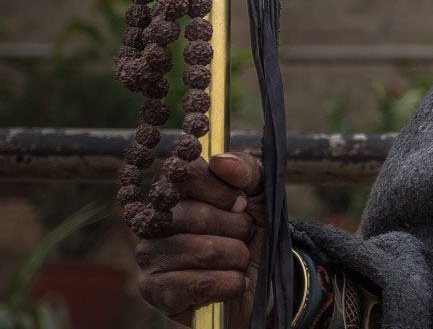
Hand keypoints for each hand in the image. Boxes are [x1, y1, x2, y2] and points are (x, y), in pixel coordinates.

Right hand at [136, 152, 265, 328]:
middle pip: (198, 215)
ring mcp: (150, 256)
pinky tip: (233, 283)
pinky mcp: (155, 292)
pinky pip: (200, 283)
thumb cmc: (253, 231)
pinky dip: (230, 283)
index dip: (223, 191)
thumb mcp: (261, 194)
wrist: (261, 280)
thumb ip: (247, 170)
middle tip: (245, 236)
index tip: (242, 203)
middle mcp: (154, 221)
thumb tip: (219, 161)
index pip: (187, 176)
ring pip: (204, 251)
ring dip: (237, 257)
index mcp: (176, 191)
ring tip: (239, 260)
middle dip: (238, 228)